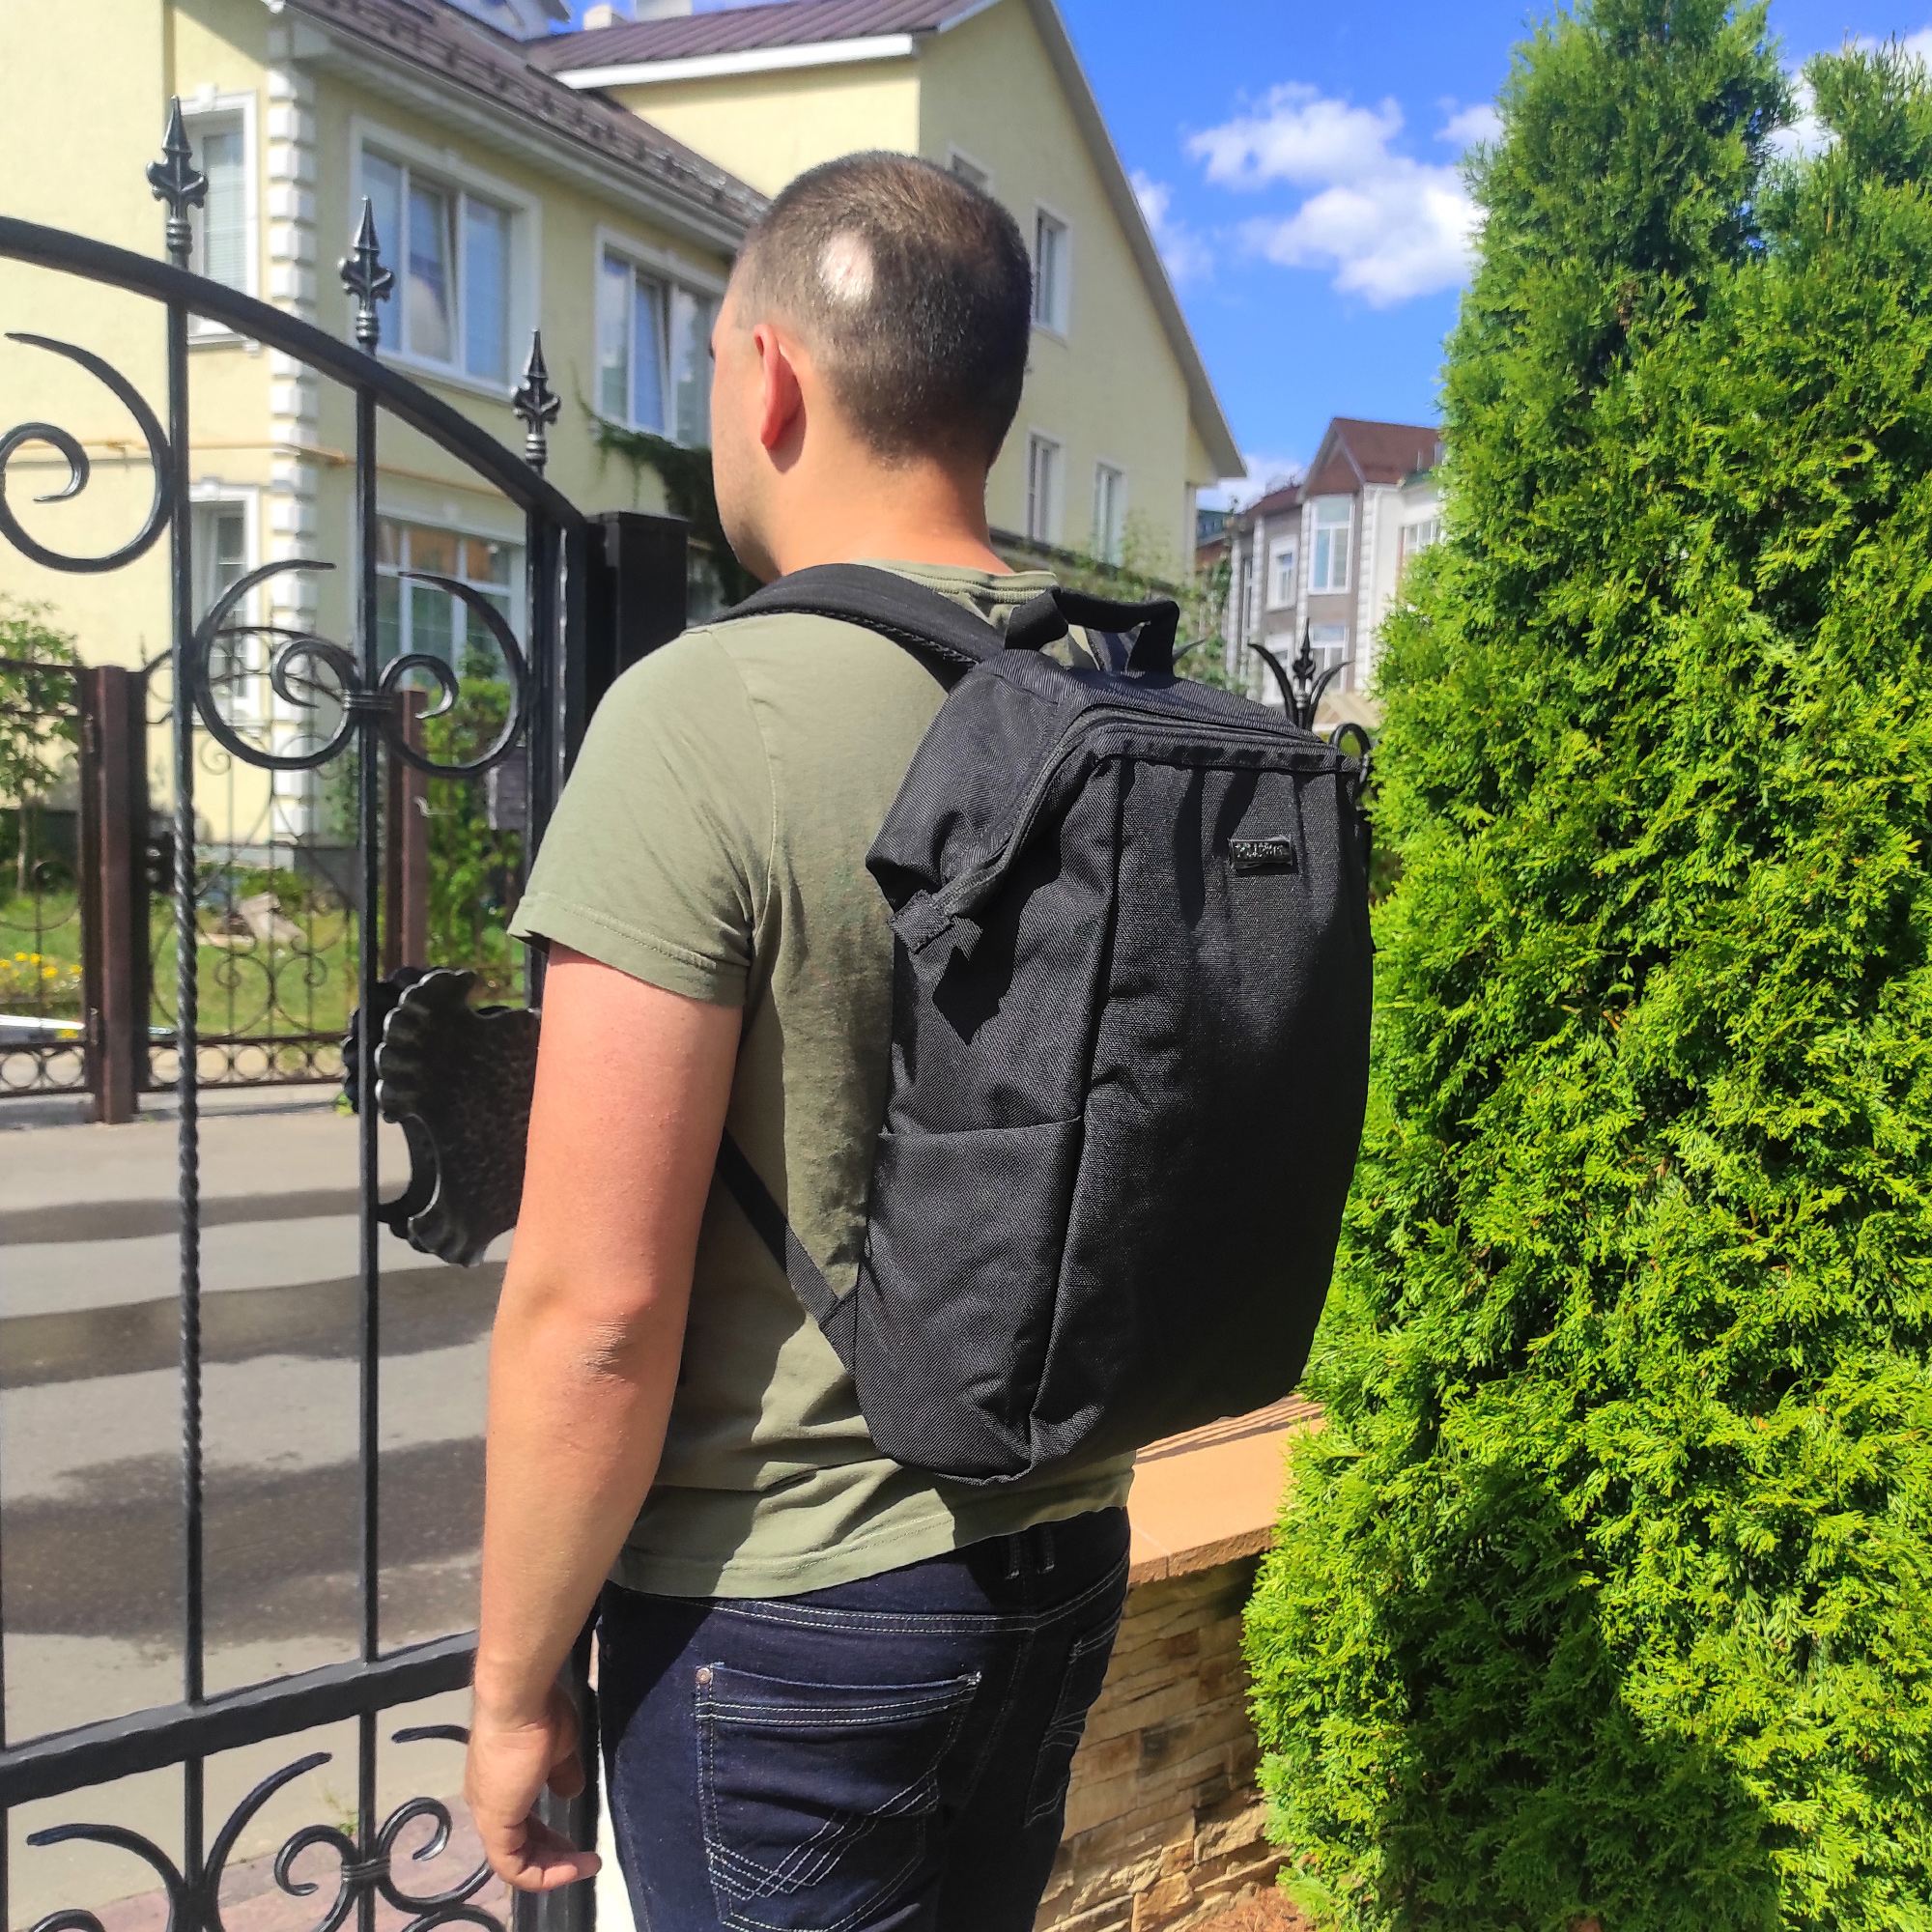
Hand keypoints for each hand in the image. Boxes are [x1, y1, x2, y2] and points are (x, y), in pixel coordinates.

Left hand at [465, 1681, 601, 1890]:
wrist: (520, 1700)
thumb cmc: (541, 1715)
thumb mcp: (561, 1747)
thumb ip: (563, 1772)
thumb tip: (571, 1790)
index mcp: (501, 1782)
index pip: (520, 1822)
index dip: (547, 1836)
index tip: (574, 1840)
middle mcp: (489, 1801)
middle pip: (517, 1845)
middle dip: (551, 1856)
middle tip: (582, 1858)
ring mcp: (489, 1813)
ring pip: (514, 1858)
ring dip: (551, 1868)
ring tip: (583, 1865)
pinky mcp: (494, 1823)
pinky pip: (513, 1865)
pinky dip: (542, 1874)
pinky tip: (571, 1867)